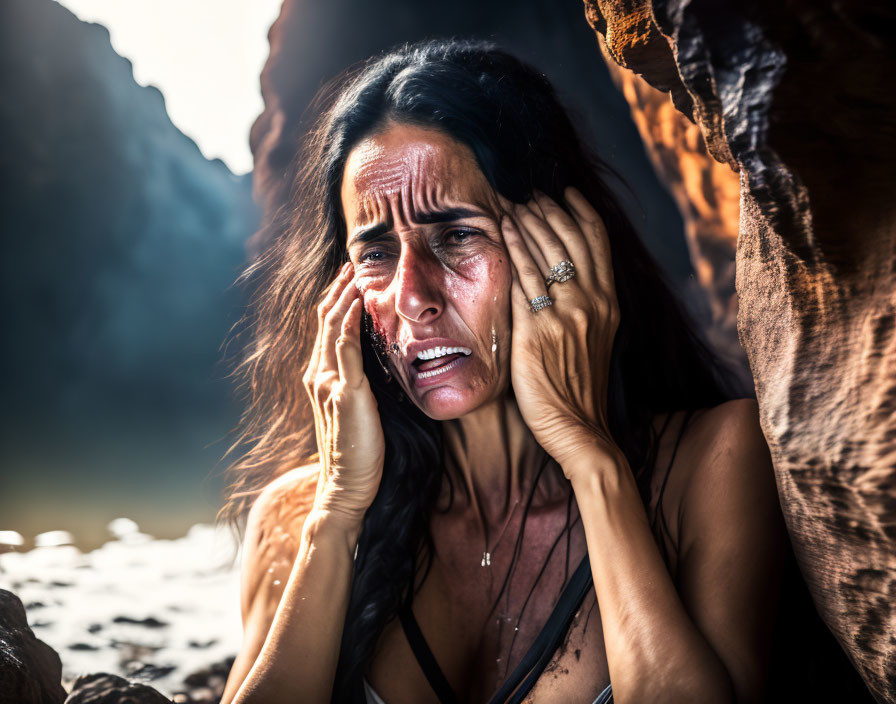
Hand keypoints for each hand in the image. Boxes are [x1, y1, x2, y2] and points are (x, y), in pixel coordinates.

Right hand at [302, 262, 384, 528]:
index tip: (349, 281)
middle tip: (351, 266)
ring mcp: (327, 383)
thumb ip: (361, 385)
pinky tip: (358, 303)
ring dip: (343, 297)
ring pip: (331, 327)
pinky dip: (349, 320)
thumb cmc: (360, 453)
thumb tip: (378, 362)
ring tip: (354, 274)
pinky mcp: (344, 392)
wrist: (346, 486)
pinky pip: (344, 347)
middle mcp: (317, 376)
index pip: (325, 331)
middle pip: (324, 321)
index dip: (335, 303)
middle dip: (337, 291)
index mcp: (320, 379)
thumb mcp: (359, 410)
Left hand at [497, 187, 620, 475]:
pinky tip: (505, 230)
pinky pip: (525, 278)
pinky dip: (515, 248)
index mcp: (609, 303)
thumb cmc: (579, 388)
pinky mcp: (538, 330)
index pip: (598, 243)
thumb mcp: (595, 340)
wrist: (579, 429)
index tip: (565, 194)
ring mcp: (566, 315)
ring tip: (513, 204)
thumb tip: (565, 280)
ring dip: (530, 221)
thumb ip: (585, 308)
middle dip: (549, 210)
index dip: (581, 212)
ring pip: (548, 252)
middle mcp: (592, 303)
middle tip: (530, 194)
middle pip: (572, 239)